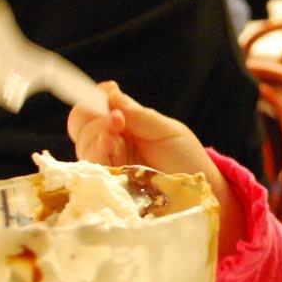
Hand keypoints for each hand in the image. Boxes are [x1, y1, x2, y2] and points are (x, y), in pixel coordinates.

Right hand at [67, 81, 210, 174]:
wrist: (200, 188)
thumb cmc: (184, 157)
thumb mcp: (165, 130)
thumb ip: (138, 115)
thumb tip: (111, 93)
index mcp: (121, 125)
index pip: (91, 110)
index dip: (92, 100)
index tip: (108, 94)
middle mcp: (110, 143)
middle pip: (81, 126)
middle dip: (95, 117)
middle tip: (117, 118)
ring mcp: (109, 164)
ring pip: (84, 145)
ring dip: (97, 135)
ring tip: (115, 133)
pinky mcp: (111, 185)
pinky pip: (93, 168)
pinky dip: (99, 153)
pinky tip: (110, 146)